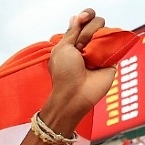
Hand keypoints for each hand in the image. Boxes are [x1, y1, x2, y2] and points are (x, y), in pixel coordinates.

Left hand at [42, 9, 116, 133]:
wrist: (74, 94)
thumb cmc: (64, 75)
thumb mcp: (61, 49)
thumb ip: (71, 31)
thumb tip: (77, 17)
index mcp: (72, 42)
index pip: (83, 21)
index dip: (85, 16)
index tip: (83, 18)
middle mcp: (86, 45)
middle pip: (96, 23)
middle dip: (88, 31)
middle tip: (80, 47)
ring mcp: (99, 51)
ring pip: (106, 31)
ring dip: (97, 39)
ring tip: (89, 54)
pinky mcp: (110, 59)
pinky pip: (116, 44)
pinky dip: (111, 46)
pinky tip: (101, 56)